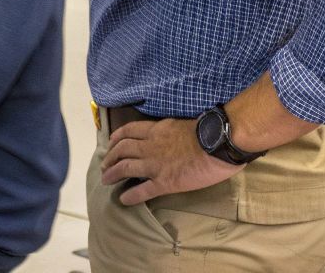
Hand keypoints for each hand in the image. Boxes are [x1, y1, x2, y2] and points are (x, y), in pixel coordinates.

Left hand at [100, 118, 244, 204]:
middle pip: (122, 150)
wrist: (219, 142)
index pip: (129, 131)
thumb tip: (172, 135)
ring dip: (112, 174)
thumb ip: (170, 130)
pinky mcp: (165, 182)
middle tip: (105, 165)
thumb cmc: (209, 131)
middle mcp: (150, 146)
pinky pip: (142, 190)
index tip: (111, 142)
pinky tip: (124, 200)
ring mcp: (155, 164)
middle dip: (110, 157)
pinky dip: (131, 196)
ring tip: (106, 180)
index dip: (117, 137)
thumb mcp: (182, 124)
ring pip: (125, 168)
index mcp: (156, 130)